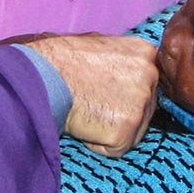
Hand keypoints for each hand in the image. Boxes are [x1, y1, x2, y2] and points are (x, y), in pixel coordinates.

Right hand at [28, 34, 156, 156]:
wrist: (43, 76)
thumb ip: (122, 58)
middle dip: (121, 113)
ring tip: (87, 110)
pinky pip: (115, 148)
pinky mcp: (126, 131)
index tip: (104, 91)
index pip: (147, 85)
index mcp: (146, 53)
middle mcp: (150, 76)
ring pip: (133, 131)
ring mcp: (140, 104)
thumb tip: (125, 68)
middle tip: (93, 102)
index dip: (123, 94)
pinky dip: (98, 143)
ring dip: (110, 129)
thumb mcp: (101, 44)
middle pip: (145, 110)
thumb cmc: (64, 59)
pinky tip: (84, 124)